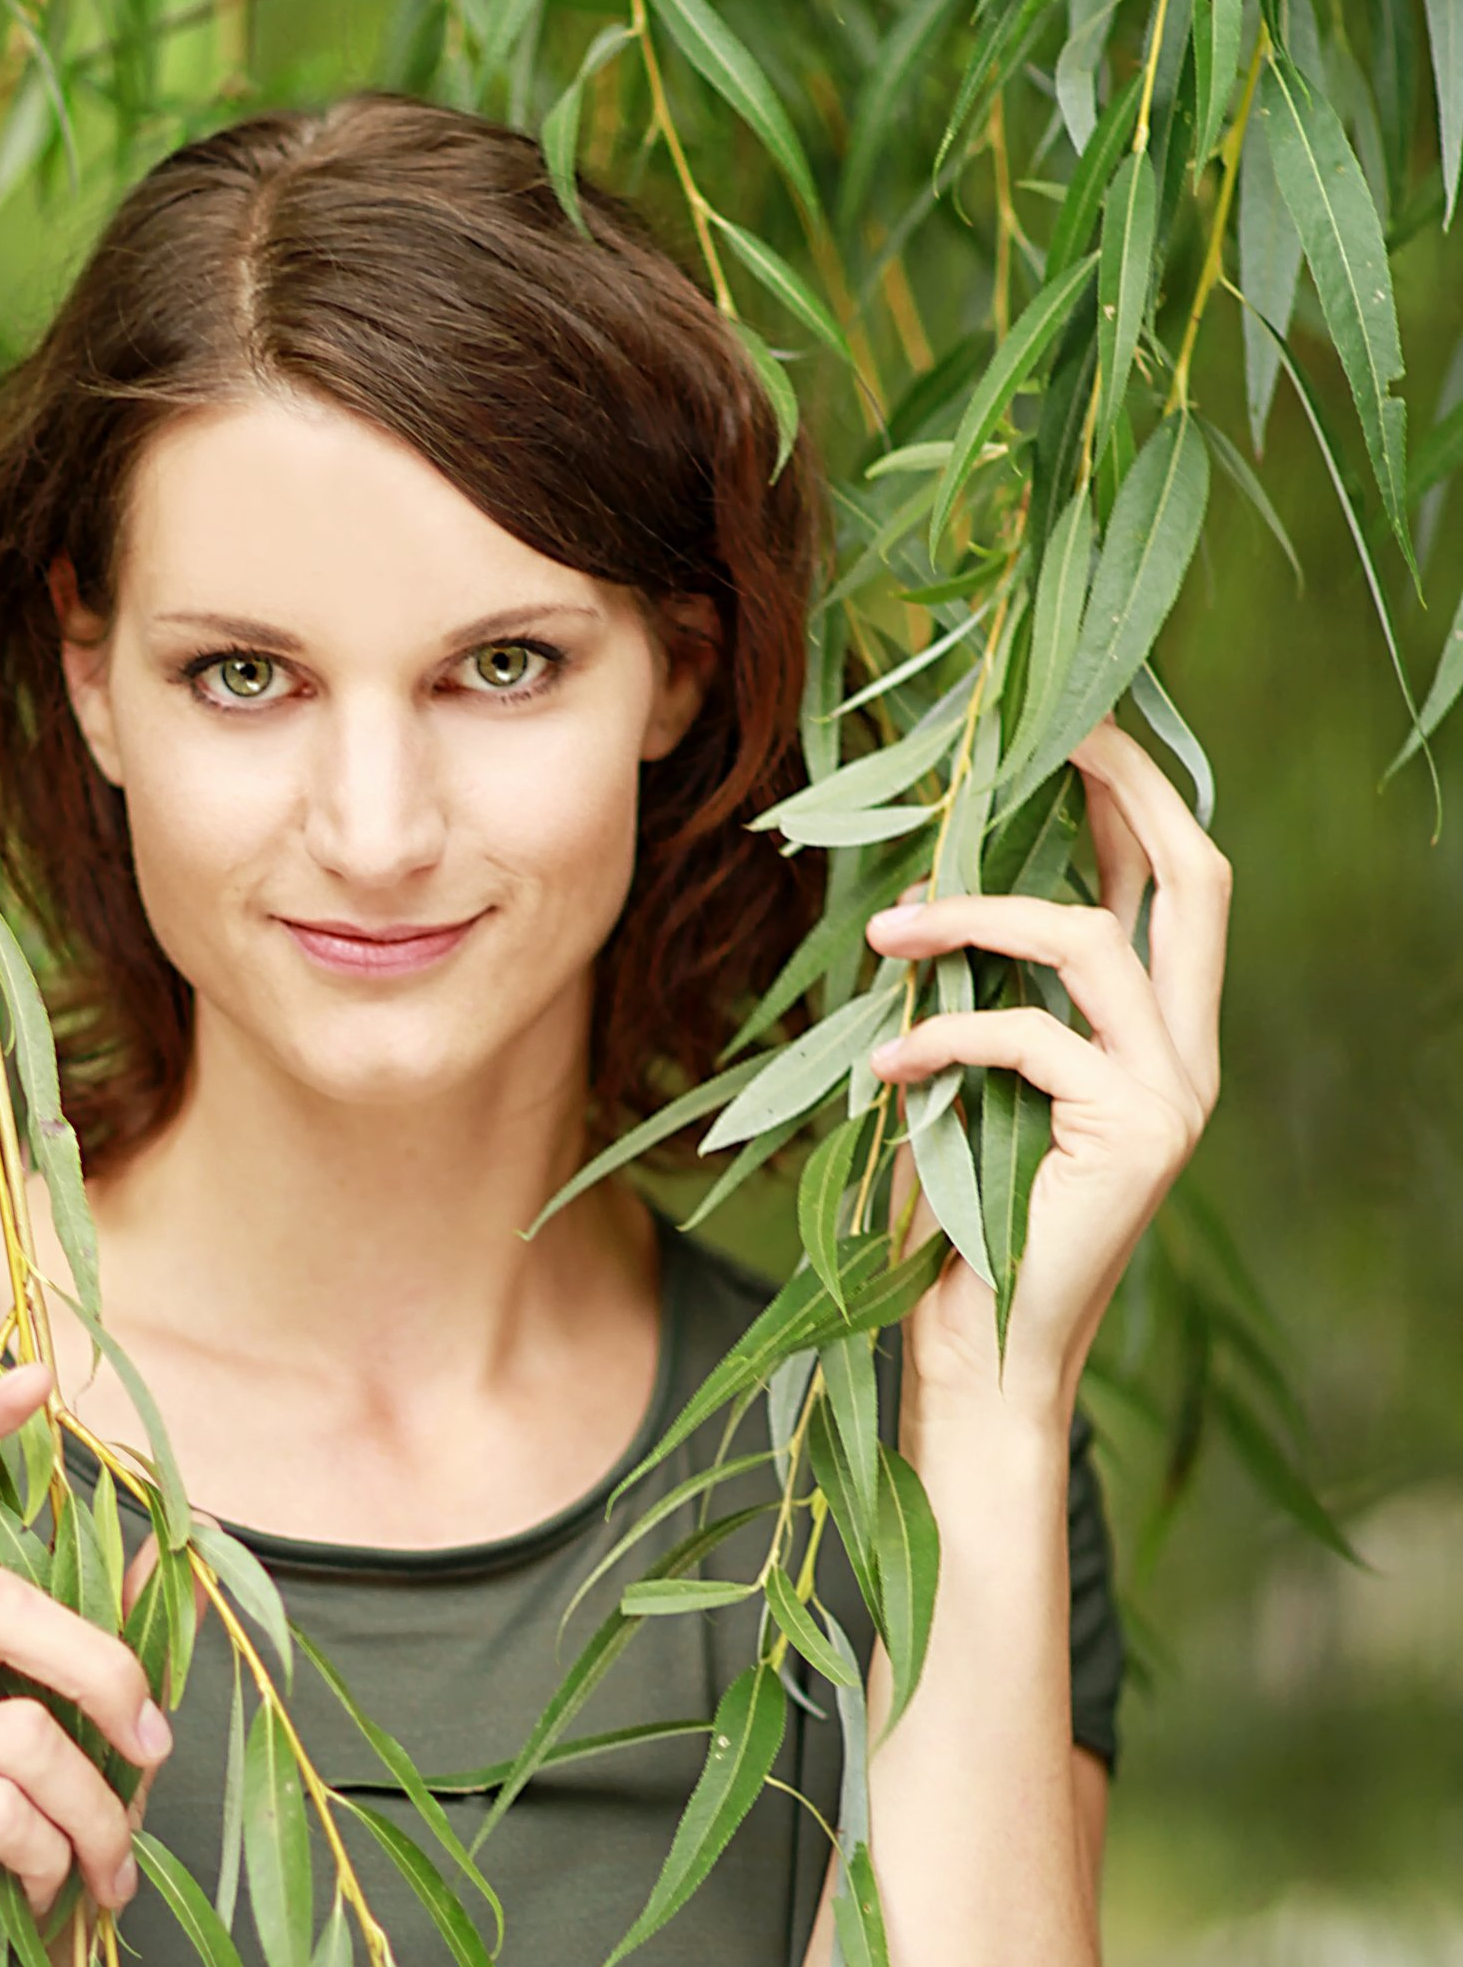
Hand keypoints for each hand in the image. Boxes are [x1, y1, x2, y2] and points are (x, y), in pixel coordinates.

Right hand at [0, 1366, 173, 1966]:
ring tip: (107, 1866)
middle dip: (100, 1664)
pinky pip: (0, 1810)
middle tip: (155, 1742)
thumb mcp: (80, 1745)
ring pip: (16, 1725)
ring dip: (97, 1805)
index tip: (32, 1377)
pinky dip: (57, 1856)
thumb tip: (185, 1540)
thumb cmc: (14, 1865)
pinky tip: (47, 1894)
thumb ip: (117, 1645)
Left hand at [863, 721, 1229, 1420]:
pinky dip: (943, 1039)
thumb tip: (933, 882)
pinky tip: (882, 1073)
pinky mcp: (1134, 1132)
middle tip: (1046, 730)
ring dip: (972, 916)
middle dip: (1125, 786)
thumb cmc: (959, 1213)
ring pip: (1087, 940)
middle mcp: (1188, 1051)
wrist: (979, 1351)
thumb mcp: (976, 1078)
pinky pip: (1028, 1036)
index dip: (1136, 794)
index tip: (1070, 726)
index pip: (1176, 882)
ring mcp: (1172, 1092)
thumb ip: (988, 991)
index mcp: (1159, 1031)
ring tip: (884, 939)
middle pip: (1193, 876)